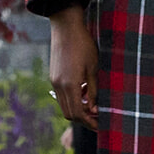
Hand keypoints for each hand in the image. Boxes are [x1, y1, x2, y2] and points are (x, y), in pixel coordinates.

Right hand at [50, 6, 98, 131]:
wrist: (66, 27)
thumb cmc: (83, 45)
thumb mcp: (93, 69)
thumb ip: (93, 91)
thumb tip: (94, 109)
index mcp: (70, 85)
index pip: (78, 114)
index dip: (89, 122)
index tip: (100, 125)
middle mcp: (59, 86)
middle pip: (69, 113)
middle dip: (83, 119)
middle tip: (97, 118)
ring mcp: (54, 81)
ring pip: (65, 105)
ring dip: (78, 108)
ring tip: (92, 104)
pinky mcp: (53, 76)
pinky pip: (62, 95)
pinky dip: (73, 99)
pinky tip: (84, 92)